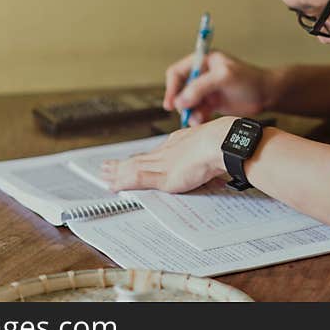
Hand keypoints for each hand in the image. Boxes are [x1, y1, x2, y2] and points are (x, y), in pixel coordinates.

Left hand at [99, 117, 232, 192]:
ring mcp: (163, 162)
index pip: (156, 152)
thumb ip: (208, 158)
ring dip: (117, 172)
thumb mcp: (214, 150)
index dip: (142, 157)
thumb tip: (214, 164)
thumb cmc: (225, 145)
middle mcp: (168, 151)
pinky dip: (122, 182)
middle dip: (123, 163)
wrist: (223, 143)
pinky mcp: (162, 175)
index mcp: (180, 143)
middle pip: (140, 158)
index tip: (133, 160)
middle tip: (107, 166)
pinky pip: (136, 178)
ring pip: (133, 167)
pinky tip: (112, 186)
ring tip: (104, 174)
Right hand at [163, 51, 274, 125]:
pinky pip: (197, 112)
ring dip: (190, 112)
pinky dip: (197, 118)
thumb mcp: (223, 77)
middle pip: (180, 90)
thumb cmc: (250, 79)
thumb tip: (180, 100)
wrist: (267, 94)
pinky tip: (202, 122)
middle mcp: (202, 75)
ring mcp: (207, 90)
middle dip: (181, 103)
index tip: (171, 103)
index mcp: (203, 61)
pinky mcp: (212, 103)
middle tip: (185, 114)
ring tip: (198, 119)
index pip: (177, 72)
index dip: (172, 87)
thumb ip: (200, 87)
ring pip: (188, 103)